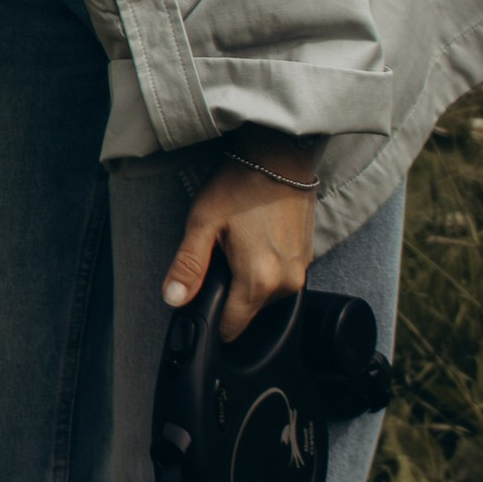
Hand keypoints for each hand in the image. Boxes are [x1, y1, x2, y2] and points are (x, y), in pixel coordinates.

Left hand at [163, 134, 319, 338]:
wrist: (279, 155)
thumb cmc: (239, 185)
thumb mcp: (202, 223)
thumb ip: (188, 266)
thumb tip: (174, 299)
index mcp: (259, 279)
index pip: (233, 326)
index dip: (212, 319)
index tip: (201, 300)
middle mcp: (286, 282)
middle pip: (249, 312)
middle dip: (229, 296)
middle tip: (217, 260)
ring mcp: (301, 271)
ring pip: (266, 296)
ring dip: (248, 281)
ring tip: (236, 247)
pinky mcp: (308, 258)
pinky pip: (280, 278)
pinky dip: (265, 268)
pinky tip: (254, 241)